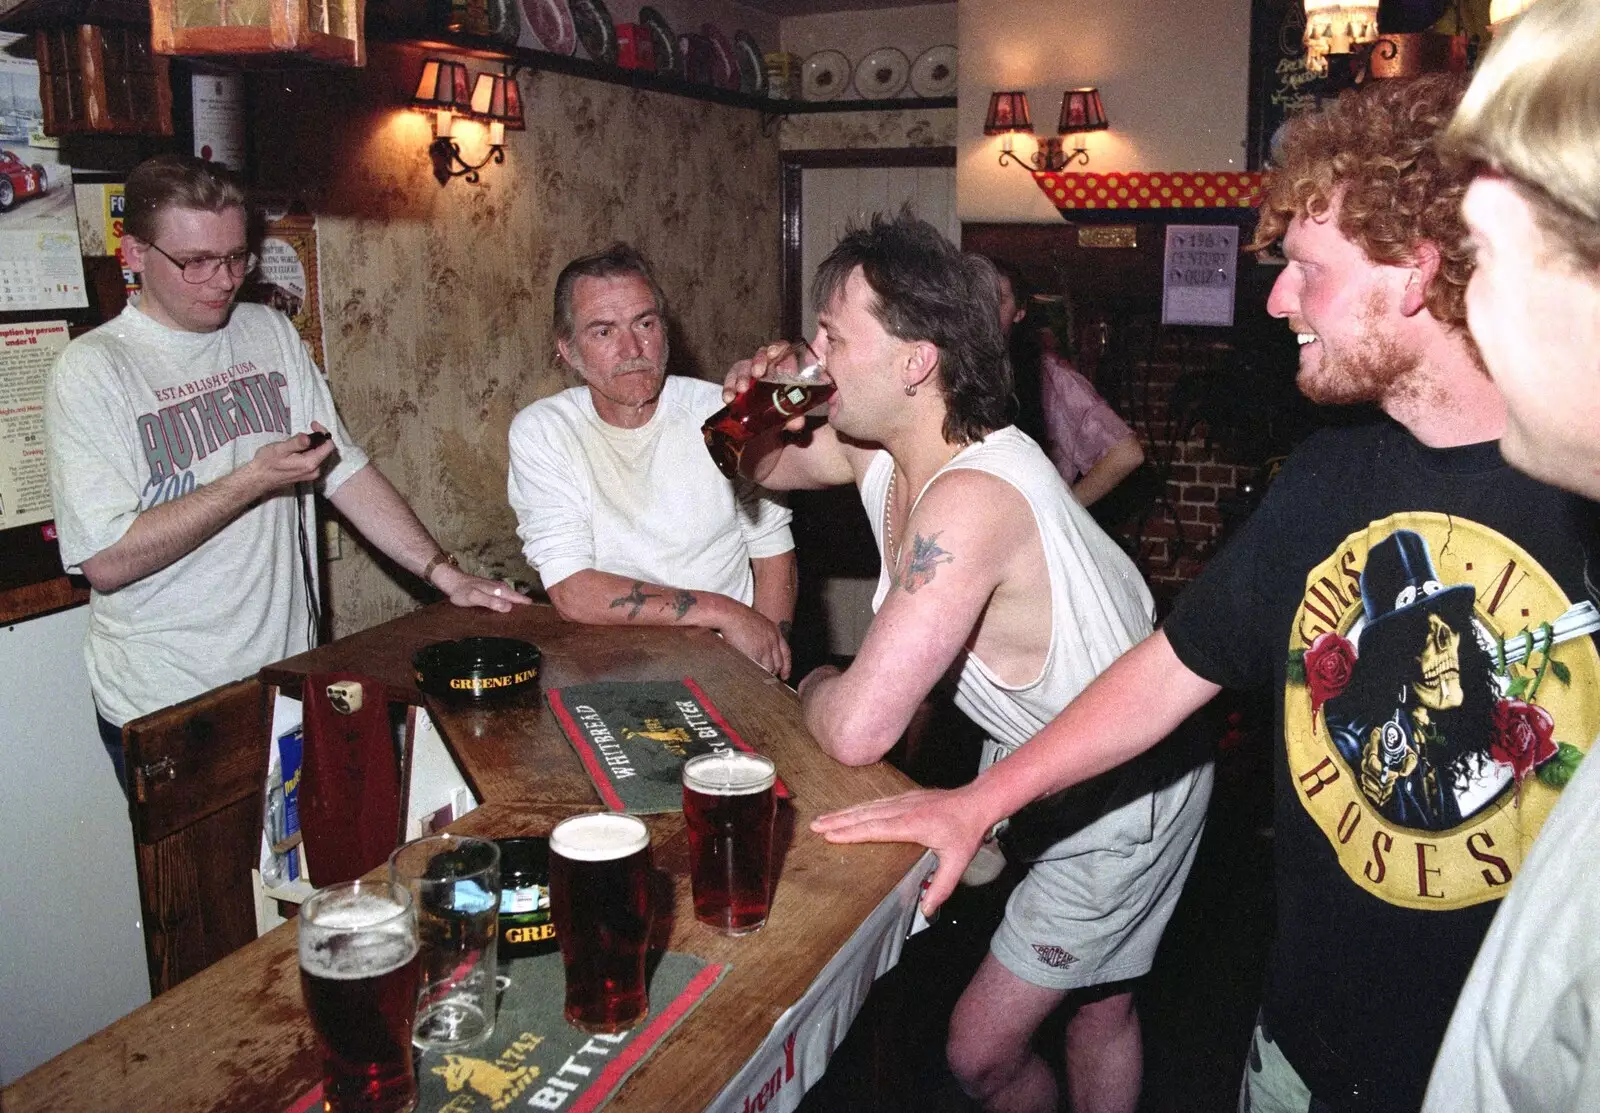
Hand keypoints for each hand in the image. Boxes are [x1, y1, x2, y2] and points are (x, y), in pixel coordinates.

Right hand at [239, 422, 335, 497]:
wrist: (258, 478)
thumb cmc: (267, 463)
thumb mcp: (280, 449)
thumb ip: (296, 443)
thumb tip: (308, 437)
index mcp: (310, 464)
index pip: (329, 446)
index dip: (323, 433)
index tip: (313, 425)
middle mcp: (315, 471)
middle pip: (326, 451)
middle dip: (319, 438)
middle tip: (308, 428)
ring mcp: (311, 474)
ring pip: (321, 455)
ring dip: (315, 444)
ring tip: (300, 439)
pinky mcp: (307, 475)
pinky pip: (315, 460)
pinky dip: (311, 451)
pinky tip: (299, 448)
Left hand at [434, 564, 532, 612]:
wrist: (451, 581)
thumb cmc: (462, 591)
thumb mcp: (475, 597)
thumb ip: (490, 602)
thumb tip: (508, 607)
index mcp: (500, 590)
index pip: (518, 599)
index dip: (528, 607)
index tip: (539, 616)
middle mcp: (501, 588)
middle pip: (517, 598)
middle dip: (526, 607)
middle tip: (535, 620)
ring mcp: (497, 588)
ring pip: (512, 597)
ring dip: (518, 605)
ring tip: (525, 617)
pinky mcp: (492, 591)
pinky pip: (505, 598)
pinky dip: (510, 603)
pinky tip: (509, 609)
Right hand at [718, 603, 791, 679]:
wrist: (730, 614)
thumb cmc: (737, 617)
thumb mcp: (757, 623)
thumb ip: (762, 635)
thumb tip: (759, 647)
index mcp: (775, 631)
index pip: (786, 653)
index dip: (786, 666)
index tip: (784, 676)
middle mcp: (773, 640)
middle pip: (778, 663)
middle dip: (774, 673)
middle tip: (769, 681)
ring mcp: (765, 647)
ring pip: (769, 668)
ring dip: (765, 675)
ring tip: (758, 681)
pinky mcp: (755, 653)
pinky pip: (759, 669)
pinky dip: (756, 674)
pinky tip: (752, 677)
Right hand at [721, 343, 812, 433]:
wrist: (766, 449)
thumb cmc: (783, 425)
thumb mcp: (791, 421)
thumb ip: (795, 418)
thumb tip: (797, 422)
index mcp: (785, 374)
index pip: (783, 352)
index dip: (778, 349)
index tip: (774, 354)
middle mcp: (767, 374)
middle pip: (762, 356)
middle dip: (759, 361)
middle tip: (758, 373)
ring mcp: (750, 382)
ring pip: (743, 368)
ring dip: (741, 376)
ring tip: (741, 389)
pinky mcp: (735, 392)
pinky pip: (730, 384)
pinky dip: (728, 388)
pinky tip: (729, 398)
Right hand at [811, 785, 989, 915]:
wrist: (978, 802)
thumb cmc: (967, 830)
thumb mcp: (957, 862)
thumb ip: (941, 887)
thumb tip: (926, 909)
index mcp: (912, 824)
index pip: (875, 829)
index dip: (851, 832)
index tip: (830, 835)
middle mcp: (903, 809)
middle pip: (864, 815)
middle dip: (838, 820)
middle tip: (816, 825)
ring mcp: (903, 801)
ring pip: (868, 806)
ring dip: (844, 812)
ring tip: (824, 817)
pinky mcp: (906, 798)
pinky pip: (876, 802)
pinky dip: (858, 807)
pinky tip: (850, 811)